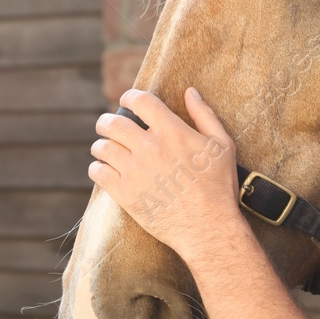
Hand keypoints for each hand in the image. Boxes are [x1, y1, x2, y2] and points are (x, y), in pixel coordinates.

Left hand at [88, 86, 241, 259]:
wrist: (208, 226)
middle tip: (107, 125)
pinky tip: (103, 169)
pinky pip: (98, 172)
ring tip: (104, 149)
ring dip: (100, 145)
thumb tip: (189, 92)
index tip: (126, 101)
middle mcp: (149, 147)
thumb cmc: (219, 186)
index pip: (140, 101)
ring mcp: (134, 171)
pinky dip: (96, 168)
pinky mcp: (125, 193)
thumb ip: (204, 115)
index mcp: (172, 131)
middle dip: (106, 121)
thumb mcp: (222, 145)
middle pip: (113, 123)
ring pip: (102, 147)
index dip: (129, 97)